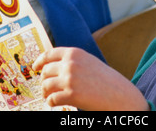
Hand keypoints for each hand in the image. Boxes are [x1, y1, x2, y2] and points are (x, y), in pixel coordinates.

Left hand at [32, 47, 149, 110]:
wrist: (120, 94)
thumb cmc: (106, 80)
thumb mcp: (89, 62)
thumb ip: (73, 61)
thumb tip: (52, 67)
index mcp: (75, 53)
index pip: (49, 54)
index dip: (39, 61)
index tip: (35, 67)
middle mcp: (71, 64)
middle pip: (46, 71)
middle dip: (44, 80)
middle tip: (47, 88)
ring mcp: (70, 79)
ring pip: (46, 85)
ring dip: (46, 93)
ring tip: (51, 97)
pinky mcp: (71, 94)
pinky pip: (52, 99)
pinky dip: (51, 102)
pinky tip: (56, 104)